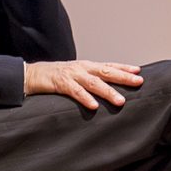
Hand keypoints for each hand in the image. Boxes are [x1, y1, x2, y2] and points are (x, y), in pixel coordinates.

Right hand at [26, 58, 142, 108]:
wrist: (32, 74)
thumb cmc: (56, 77)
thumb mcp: (76, 76)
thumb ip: (90, 80)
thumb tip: (107, 89)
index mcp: (87, 66)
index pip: (109, 65)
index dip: (124, 68)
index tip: (139, 72)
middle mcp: (82, 68)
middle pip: (106, 72)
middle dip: (123, 77)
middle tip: (138, 82)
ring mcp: (72, 75)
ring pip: (94, 83)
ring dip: (108, 91)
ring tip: (121, 100)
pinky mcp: (61, 84)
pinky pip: (75, 92)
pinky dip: (85, 98)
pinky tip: (94, 105)